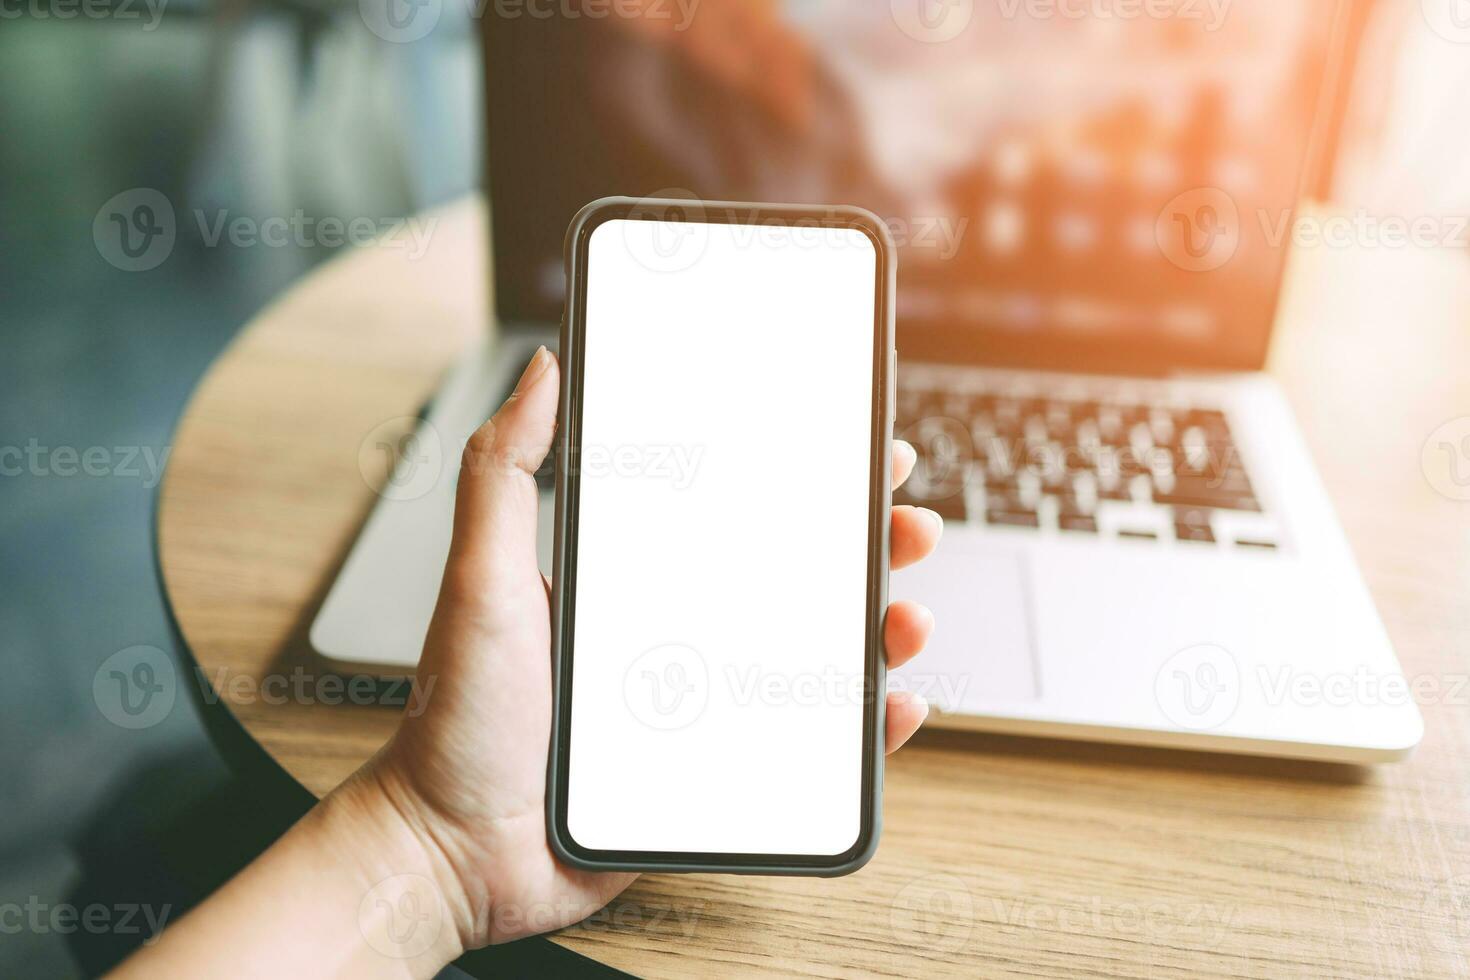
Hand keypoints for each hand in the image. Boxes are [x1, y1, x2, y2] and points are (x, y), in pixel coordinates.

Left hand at [369, 346, 942, 948]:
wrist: (454, 850)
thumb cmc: (457, 717)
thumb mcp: (479, 576)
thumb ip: (502, 471)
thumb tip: (542, 368)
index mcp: (635, 578)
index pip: (738, 511)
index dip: (803, 477)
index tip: (856, 444)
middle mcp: (679, 634)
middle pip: (796, 577)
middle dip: (866, 544)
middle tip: (907, 525)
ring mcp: (706, 704)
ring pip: (817, 657)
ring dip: (881, 632)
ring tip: (908, 617)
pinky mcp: (719, 773)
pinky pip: (811, 748)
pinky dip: (865, 732)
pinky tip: (895, 706)